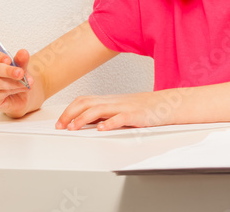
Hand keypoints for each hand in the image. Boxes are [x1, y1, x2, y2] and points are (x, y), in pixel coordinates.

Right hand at [0, 44, 34, 117]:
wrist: (23, 94)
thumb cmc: (17, 77)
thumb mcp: (22, 67)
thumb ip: (22, 60)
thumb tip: (23, 52)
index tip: (8, 60)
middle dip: (8, 71)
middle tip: (20, 73)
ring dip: (12, 83)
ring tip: (24, 83)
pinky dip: (12, 90)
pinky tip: (19, 89)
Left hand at [56, 90, 181, 130]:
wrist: (169, 103)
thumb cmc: (147, 108)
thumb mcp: (123, 108)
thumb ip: (106, 114)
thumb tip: (88, 122)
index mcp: (110, 100)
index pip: (84, 100)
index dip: (69, 110)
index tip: (60, 122)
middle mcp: (115, 102)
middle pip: (86, 103)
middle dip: (69, 114)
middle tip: (60, 126)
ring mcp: (125, 107)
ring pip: (99, 109)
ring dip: (83, 119)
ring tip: (74, 128)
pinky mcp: (136, 115)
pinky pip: (120, 118)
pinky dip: (109, 123)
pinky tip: (102, 129)